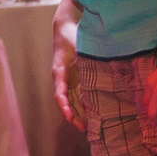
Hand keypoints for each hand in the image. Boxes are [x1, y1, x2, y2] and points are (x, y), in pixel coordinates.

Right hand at [50, 0, 82, 130]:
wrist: (64, 28)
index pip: (59, 93)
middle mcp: (61, 79)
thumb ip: (86, 62)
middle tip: (84, 128)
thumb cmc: (70, 36)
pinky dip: (82, 104)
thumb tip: (97, 78)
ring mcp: (66, 79)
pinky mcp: (72, 78)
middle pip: (65, 102)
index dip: (64, 106)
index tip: (69, 115)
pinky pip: (76, 94)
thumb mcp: (78, 48)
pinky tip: (91, 111)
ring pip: (71, 100)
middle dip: (73, 116)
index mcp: (59, 73)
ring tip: (88, 125)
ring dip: (78, 113)